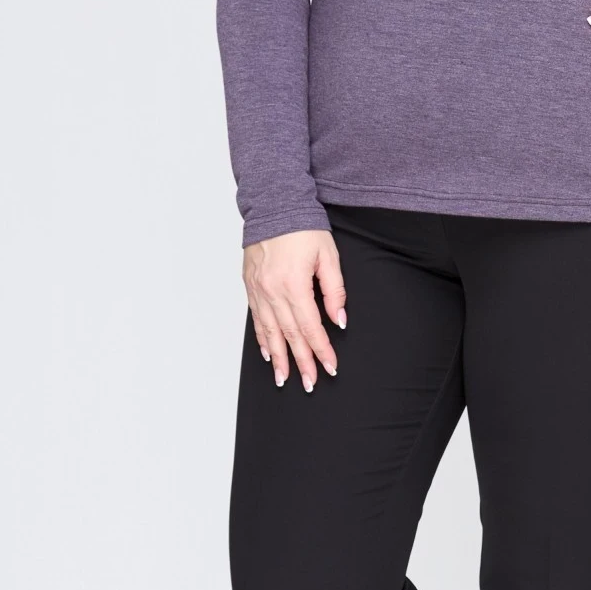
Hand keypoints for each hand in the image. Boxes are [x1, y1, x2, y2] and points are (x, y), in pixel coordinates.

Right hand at [242, 229, 345, 390]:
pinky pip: (257, 319)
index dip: (321, 350)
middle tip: (310, 383)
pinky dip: (263, 339)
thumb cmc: (303, 227)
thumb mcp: (328, 256)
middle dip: (302, 362)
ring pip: (270, 332)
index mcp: (294, 285)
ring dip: (280, 358)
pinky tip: (269, 354)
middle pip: (290, 335)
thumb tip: (339, 319)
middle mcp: (272, 292)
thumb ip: (334, 290)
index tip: (330, 367)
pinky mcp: (251, 286)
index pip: (311, 327)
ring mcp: (258, 290)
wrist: (273, 206)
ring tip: (285, 379)